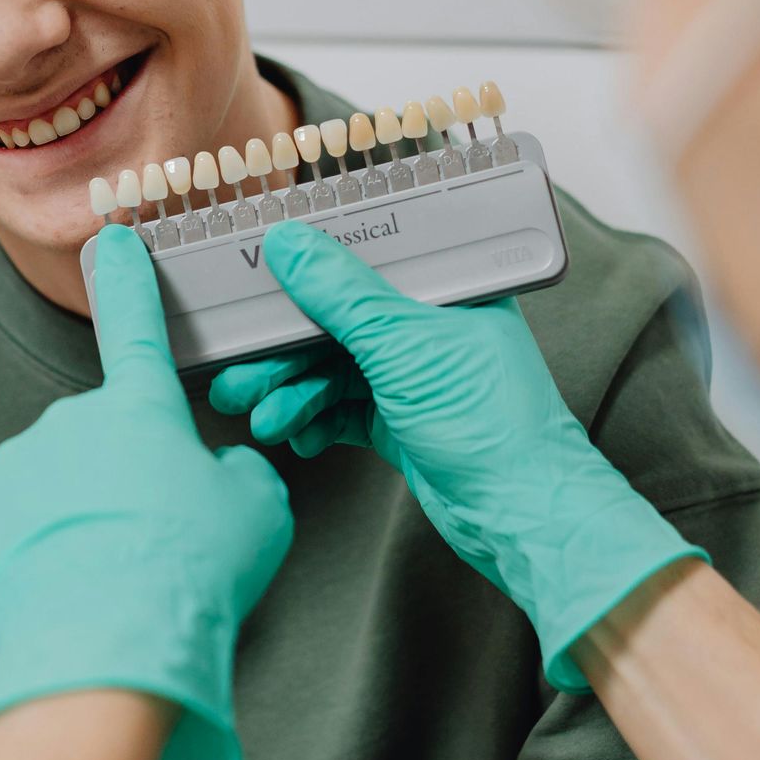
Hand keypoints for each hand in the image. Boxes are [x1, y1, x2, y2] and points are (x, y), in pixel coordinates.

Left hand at [0, 223, 293, 759]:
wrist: (108, 651)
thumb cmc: (191, 575)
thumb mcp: (258, 513)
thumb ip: (237, 475)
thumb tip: (216, 474)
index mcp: (141, 409)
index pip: (136, 327)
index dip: (129, 282)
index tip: (112, 242)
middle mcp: (69, 420)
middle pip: (99, 441)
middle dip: (119, 480)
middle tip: (150, 542)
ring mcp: (14, 466)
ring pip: (49, 484)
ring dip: (74, 519)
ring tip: (106, 577)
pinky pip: (6, 525)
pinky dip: (29, 552)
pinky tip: (57, 587)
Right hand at [210, 224, 697, 687]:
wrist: (521, 515)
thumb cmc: (492, 423)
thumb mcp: (406, 346)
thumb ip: (342, 295)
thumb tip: (290, 244)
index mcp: (447, 288)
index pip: (366, 258)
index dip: (308, 267)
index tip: (256, 277)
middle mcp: (429, 325)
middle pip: (337, 319)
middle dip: (282, 348)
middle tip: (237, 370)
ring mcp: (413, 375)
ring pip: (331, 368)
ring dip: (290, 390)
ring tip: (259, 415)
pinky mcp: (400, 420)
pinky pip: (339, 409)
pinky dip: (312, 419)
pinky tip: (294, 434)